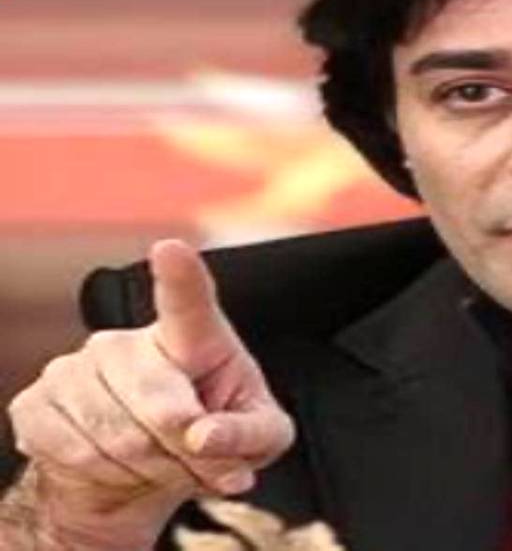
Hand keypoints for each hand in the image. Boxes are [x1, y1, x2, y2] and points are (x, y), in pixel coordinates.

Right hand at [5, 239, 295, 550]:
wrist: (141, 475)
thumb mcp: (259, 439)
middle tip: (195, 460)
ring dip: (147, 469)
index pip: (187, 302)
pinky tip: (117, 466)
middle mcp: (128, 340)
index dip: (179, 276)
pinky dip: (102, 476)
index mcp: (193, 335)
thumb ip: (249, 436)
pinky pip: (71, 451)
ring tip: (161, 463)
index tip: (171, 250)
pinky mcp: (37, 401)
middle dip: (182, 449)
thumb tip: (203, 436)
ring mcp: (76, 367)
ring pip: (114, 435)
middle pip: (158, 404)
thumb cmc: (212, 439)